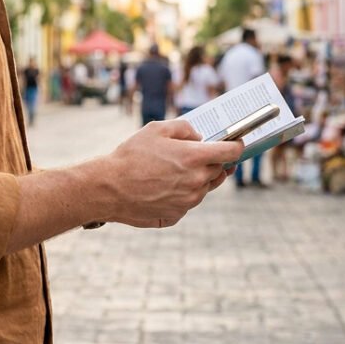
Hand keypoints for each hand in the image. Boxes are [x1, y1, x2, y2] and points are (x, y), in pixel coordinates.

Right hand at [101, 119, 243, 228]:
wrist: (108, 188)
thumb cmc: (130, 156)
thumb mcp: (156, 129)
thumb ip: (184, 128)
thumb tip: (199, 137)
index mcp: (194, 158)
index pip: (231, 152)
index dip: (236, 146)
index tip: (236, 144)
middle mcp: (196, 182)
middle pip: (219, 171)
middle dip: (213, 162)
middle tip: (196, 156)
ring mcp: (188, 202)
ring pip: (204, 188)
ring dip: (197, 178)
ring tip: (172, 171)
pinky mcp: (177, 215)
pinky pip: (187, 202)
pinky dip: (181, 194)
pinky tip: (162, 187)